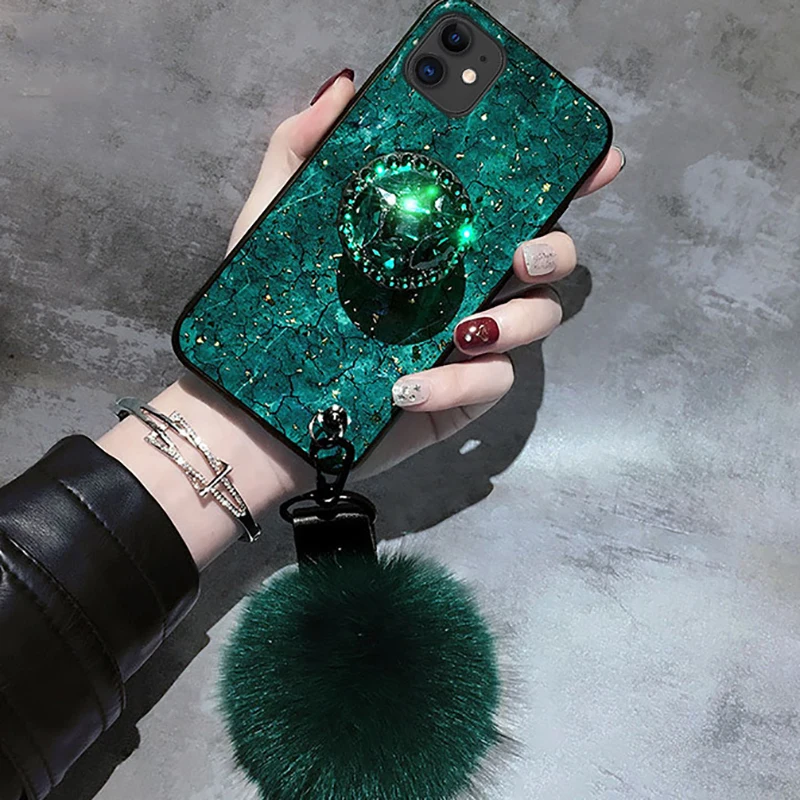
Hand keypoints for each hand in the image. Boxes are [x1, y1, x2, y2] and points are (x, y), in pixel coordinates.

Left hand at [98, 69, 623, 567]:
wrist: (258, 403)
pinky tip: (408, 385)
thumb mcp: (276, 218)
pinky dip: (458, 384)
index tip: (598, 164)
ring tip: (464, 329)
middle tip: (520, 253)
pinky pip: (493, 384)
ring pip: (539, 320)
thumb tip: (345, 88)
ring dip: (518, 320)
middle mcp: (467, 284)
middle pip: (549, 259)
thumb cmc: (274, 307)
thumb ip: (303, 150)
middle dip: (554, 250)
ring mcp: (469, 344)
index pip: (515, 202)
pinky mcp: (460, 396)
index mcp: (440, 238)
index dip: (567, 181)